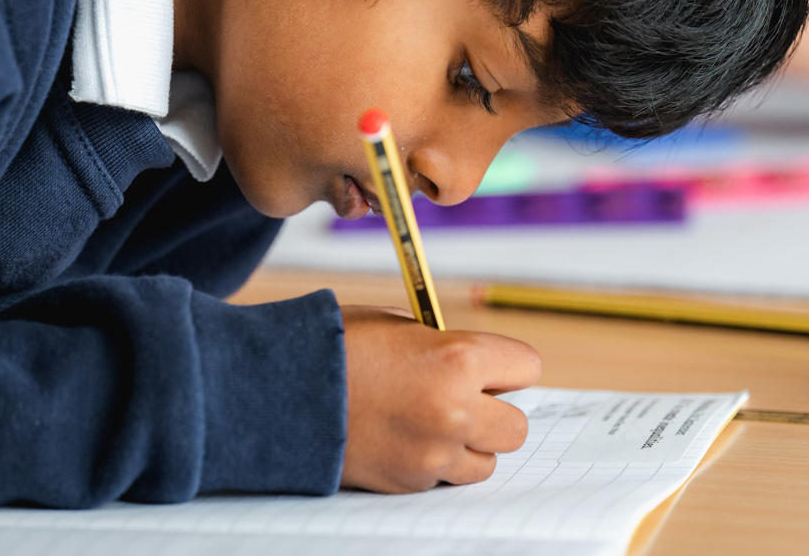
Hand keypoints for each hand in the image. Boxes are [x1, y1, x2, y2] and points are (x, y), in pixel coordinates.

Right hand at [339, 305, 540, 492]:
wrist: (281, 391)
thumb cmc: (337, 348)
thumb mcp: (399, 325)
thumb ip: (445, 344)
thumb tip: (475, 364)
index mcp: (458, 360)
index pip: (527, 369)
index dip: (507, 366)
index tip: (493, 367)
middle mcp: (455, 411)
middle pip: (517, 426)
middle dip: (495, 412)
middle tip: (466, 400)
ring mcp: (434, 454)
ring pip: (487, 462)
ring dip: (469, 445)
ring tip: (433, 423)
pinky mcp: (410, 483)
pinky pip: (446, 479)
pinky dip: (435, 464)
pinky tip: (406, 439)